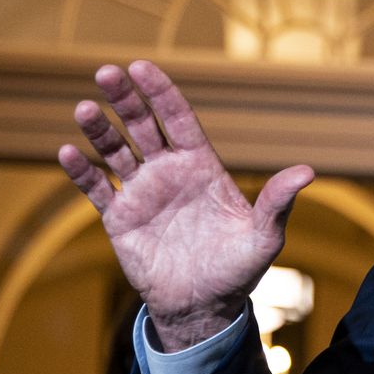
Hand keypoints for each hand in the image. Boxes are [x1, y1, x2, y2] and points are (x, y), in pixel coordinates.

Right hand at [58, 61, 312, 349]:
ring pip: (115, 151)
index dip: (161, 92)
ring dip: (99, 130)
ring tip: (85, 108)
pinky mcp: (119, 218)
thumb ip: (277, 202)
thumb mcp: (264, 236)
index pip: (177, 119)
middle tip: (107, 72)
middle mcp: (168, 171)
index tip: (142, 66)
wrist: (204, 307)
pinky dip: (81, 172)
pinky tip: (66, 152)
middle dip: (126, 99)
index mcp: (200, 165)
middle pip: (142, 125)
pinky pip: (96, 189)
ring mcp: (141, 193)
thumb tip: (308, 171)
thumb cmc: (238, 269)